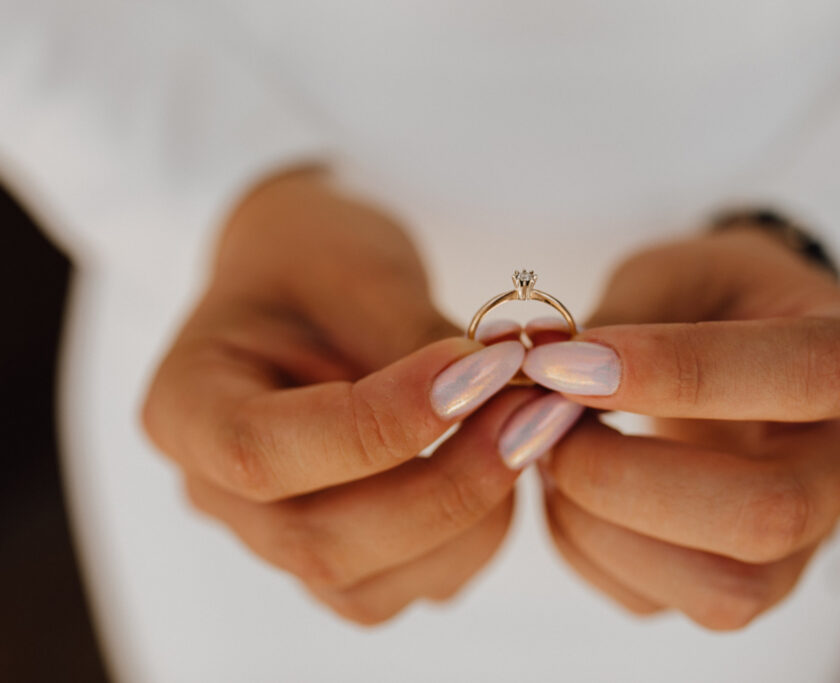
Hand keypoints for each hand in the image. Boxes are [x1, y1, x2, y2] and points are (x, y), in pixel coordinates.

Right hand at [142, 170, 530, 624]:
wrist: (313, 280)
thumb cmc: (319, 260)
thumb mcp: (357, 268)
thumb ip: (417, 338)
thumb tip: (502, 392)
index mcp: (185, 409)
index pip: (262, 452)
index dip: (380, 426)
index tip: (481, 370)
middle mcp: (216, 493)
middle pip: (319, 541)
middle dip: (446, 486)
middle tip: (532, 413)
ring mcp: (278, 535)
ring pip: (369, 585)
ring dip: (472, 520)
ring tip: (528, 426)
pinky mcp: (344, 554)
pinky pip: (411, 584)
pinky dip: (475, 537)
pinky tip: (506, 459)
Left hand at [523, 226, 839, 628]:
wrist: (747, 339)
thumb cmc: (718, 295)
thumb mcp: (680, 270)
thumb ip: (624, 314)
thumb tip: (543, 368)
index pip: (811, 377)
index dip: (682, 374)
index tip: (572, 364)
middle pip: (773, 511)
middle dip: (628, 475)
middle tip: (548, 422)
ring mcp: (810, 537)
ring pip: (727, 588)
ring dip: (604, 527)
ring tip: (551, 456)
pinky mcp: (750, 580)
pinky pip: (665, 603)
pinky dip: (588, 550)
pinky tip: (567, 490)